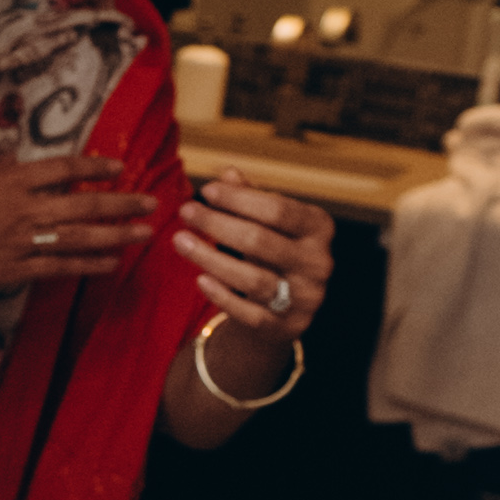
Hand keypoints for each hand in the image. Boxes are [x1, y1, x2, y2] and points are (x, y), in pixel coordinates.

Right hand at [0, 159, 157, 295]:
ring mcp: (23, 242)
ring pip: (81, 237)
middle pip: (85, 203)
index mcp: (10, 179)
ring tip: (143, 233)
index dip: (95, 166)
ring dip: (116, 235)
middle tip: (150, 203)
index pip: (65, 168)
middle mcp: (24, 209)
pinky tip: (111, 264)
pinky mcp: (16, 270)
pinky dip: (89, 265)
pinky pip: (61, 268)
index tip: (119, 166)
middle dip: (122, 203)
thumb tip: (17, 166)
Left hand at [175, 168, 335, 390]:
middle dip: (218, 224)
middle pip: (261, 242)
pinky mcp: (285, 327)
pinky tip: (200, 279)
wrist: (286, 308)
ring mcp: (305, 298)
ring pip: (253, 280)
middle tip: (185, 212)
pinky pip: (249, 314)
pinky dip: (222, 296)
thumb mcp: (269, 222)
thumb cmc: (272, 252)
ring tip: (180, 241)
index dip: (240, 199)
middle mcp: (319, 263)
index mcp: (319, 228)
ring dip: (211, 258)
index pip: (279, 209)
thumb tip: (227, 172)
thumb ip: (250, 198)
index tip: (206, 190)